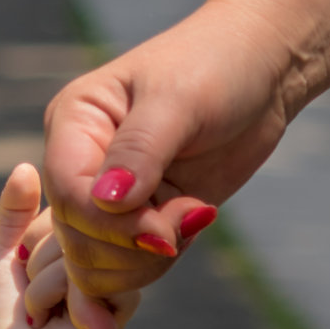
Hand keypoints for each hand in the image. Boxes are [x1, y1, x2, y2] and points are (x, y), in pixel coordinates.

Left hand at [0, 163, 139, 328]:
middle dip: (34, 262)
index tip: (27, 266)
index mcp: (92, 229)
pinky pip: (74, 278)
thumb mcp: (8, 248)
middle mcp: (113, 246)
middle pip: (68, 224)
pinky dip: (42, 300)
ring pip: (69, 250)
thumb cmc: (14, 302)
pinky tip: (47, 321)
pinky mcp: (122, 303)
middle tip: (35, 292)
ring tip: (40, 308)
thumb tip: (25, 167)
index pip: (62, 203)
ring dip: (36, 285)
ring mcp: (123, 273)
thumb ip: (14, 210)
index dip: (32, 236)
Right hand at [42, 3, 293, 295]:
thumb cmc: (217, 64)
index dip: (110, 224)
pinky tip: (194, 221)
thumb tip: (106, 200)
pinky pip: (127, 264)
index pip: (68, 192)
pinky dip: (157, 262)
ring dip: (145, 260)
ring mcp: (106, 193)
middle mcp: (79, 161)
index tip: (165, 232)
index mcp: (73, 122)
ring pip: (94, 261)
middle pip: (75, 236)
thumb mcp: (179, 101)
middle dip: (131, 245)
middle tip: (190, 218)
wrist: (261, 68)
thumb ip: (140, 151)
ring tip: (193, 217)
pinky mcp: (138, 216)